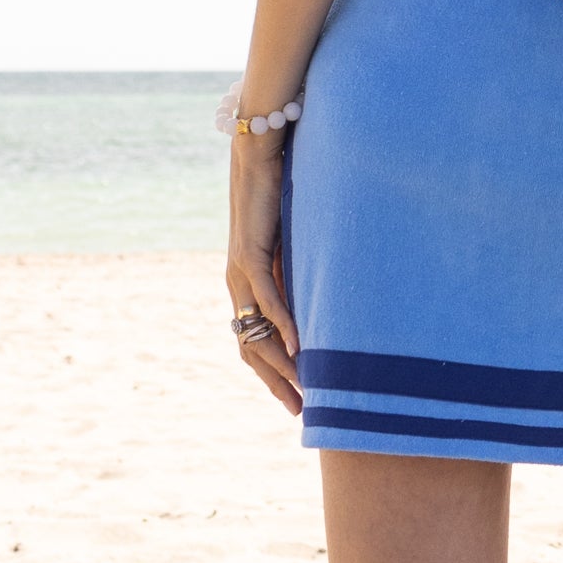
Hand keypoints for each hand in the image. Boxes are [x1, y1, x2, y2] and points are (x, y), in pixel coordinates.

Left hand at [225, 136, 302, 414]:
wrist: (257, 153)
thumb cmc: (277, 191)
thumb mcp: (291, 238)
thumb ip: (299, 264)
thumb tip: (324, 285)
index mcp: (247, 283)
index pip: (255, 342)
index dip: (273, 373)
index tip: (297, 397)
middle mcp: (238, 284)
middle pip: (250, 349)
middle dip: (275, 382)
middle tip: (300, 409)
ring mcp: (240, 272)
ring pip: (256, 332)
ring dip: (279, 364)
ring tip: (302, 388)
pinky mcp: (249, 254)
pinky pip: (266, 299)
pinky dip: (282, 325)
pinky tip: (300, 346)